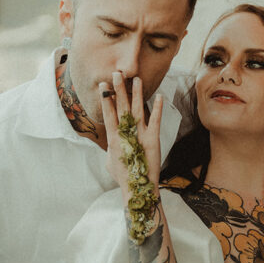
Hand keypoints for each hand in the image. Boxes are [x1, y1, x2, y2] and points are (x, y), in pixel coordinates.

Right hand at [101, 72, 162, 194]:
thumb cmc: (122, 176)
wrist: (136, 188)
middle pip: (121, 107)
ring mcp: (139, 135)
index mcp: (113, 138)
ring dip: (137, 94)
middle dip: (119, 90)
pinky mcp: (153, 139)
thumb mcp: (110, 160)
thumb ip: (111, 147)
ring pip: (138, 110)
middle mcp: (125, 134)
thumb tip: (110, 140)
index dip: (107, 99)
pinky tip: (159, 96)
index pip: (109, 114)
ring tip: (136, 79)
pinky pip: (156, 120)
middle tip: (117, 74)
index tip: (104, 85)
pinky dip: (158, 108)